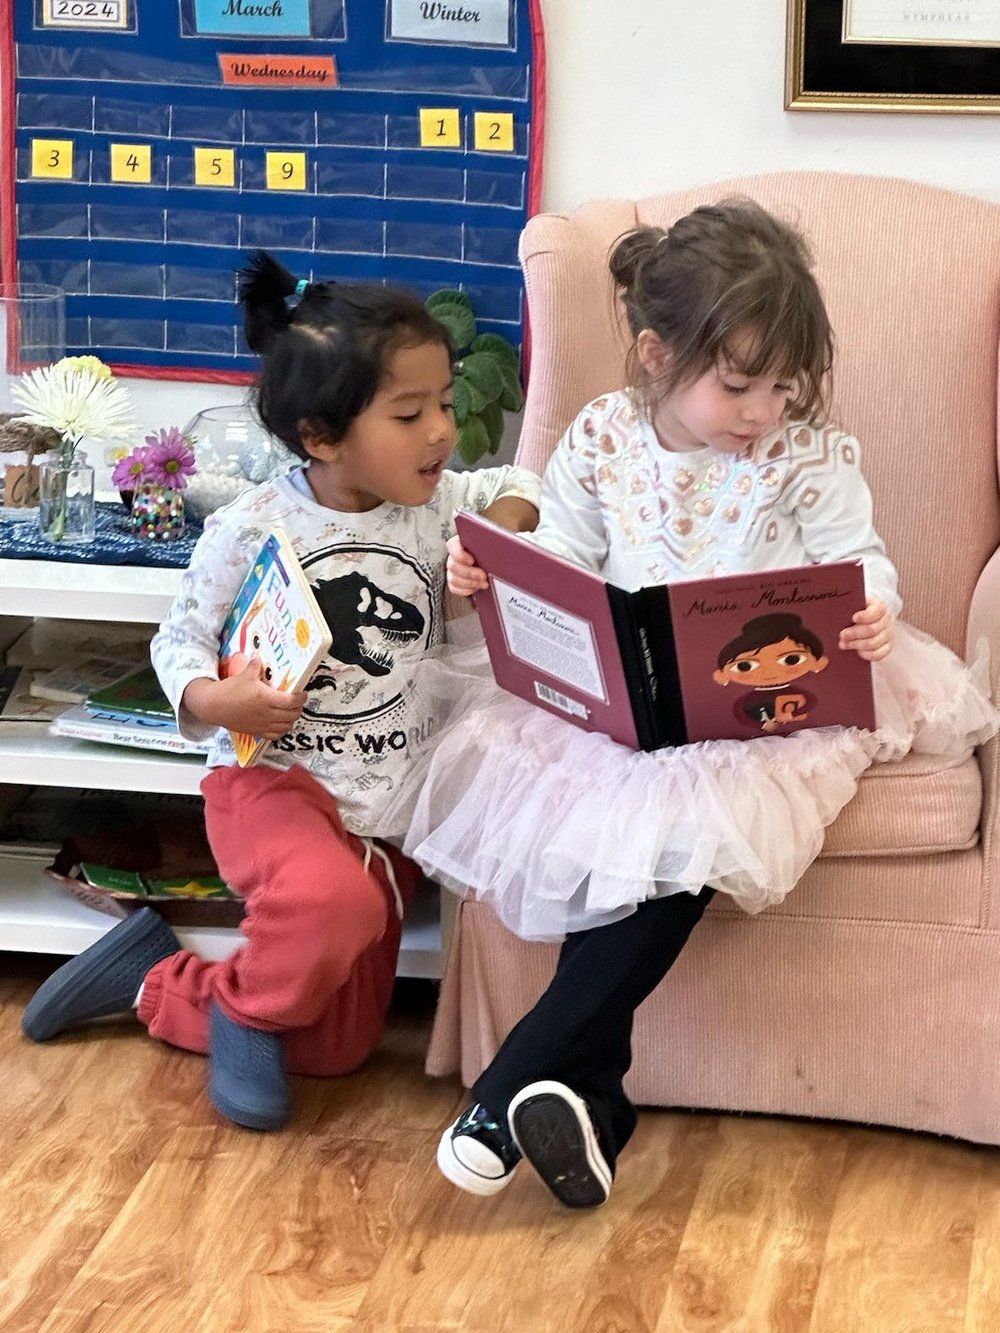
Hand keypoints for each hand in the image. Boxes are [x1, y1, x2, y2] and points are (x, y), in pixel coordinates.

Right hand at [182, 661, 307, 738]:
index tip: (303, 693)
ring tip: (291, 712)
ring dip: (292, 720)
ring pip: (286, 726)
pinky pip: (275, 736)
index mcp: (266, 698)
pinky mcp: (256, 731)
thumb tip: (259, 658)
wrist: (214, 706)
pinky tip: (281, 724)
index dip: (301, 698)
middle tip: (298, 702)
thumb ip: (256, 666)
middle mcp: (267, 713)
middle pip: (292, 715)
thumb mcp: (245, 675)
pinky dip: (281, 731)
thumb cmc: (230, 690)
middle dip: (298, 708)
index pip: (291, 701)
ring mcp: (262, 724)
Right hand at [446, 534, 488, 597]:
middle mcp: (453, 557)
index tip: (472, 560)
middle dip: (469, 573)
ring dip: (469, 583)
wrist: (492, 565)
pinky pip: (454, 588)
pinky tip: (476, 588)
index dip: (460, 555)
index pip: (452, 546)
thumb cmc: (492, 552)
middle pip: (453, 565)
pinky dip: (466, 590)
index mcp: (460, 543)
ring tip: (484, 583)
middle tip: (483, 575)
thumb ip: (488, 545)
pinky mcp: (454, 582)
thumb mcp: (491, 545)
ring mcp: (452, 570)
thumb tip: (494, 546)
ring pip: (453, 578)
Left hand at [839, 597, 895, 661]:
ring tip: (843, 644)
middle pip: (872, 629)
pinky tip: (856, 652)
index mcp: (878, 607)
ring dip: (856, 645)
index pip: (877, 610)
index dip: (865, 616)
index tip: (853, 618)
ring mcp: (888, 634)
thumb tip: (836, 611)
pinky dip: (865, 654)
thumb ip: (847, 608)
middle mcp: (886, 620)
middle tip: (841, 635)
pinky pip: (878, 654)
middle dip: (854, 633)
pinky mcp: (887, 647)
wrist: (860, 623)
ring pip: (873, 643)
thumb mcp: (851, 607)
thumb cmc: (852, 612)